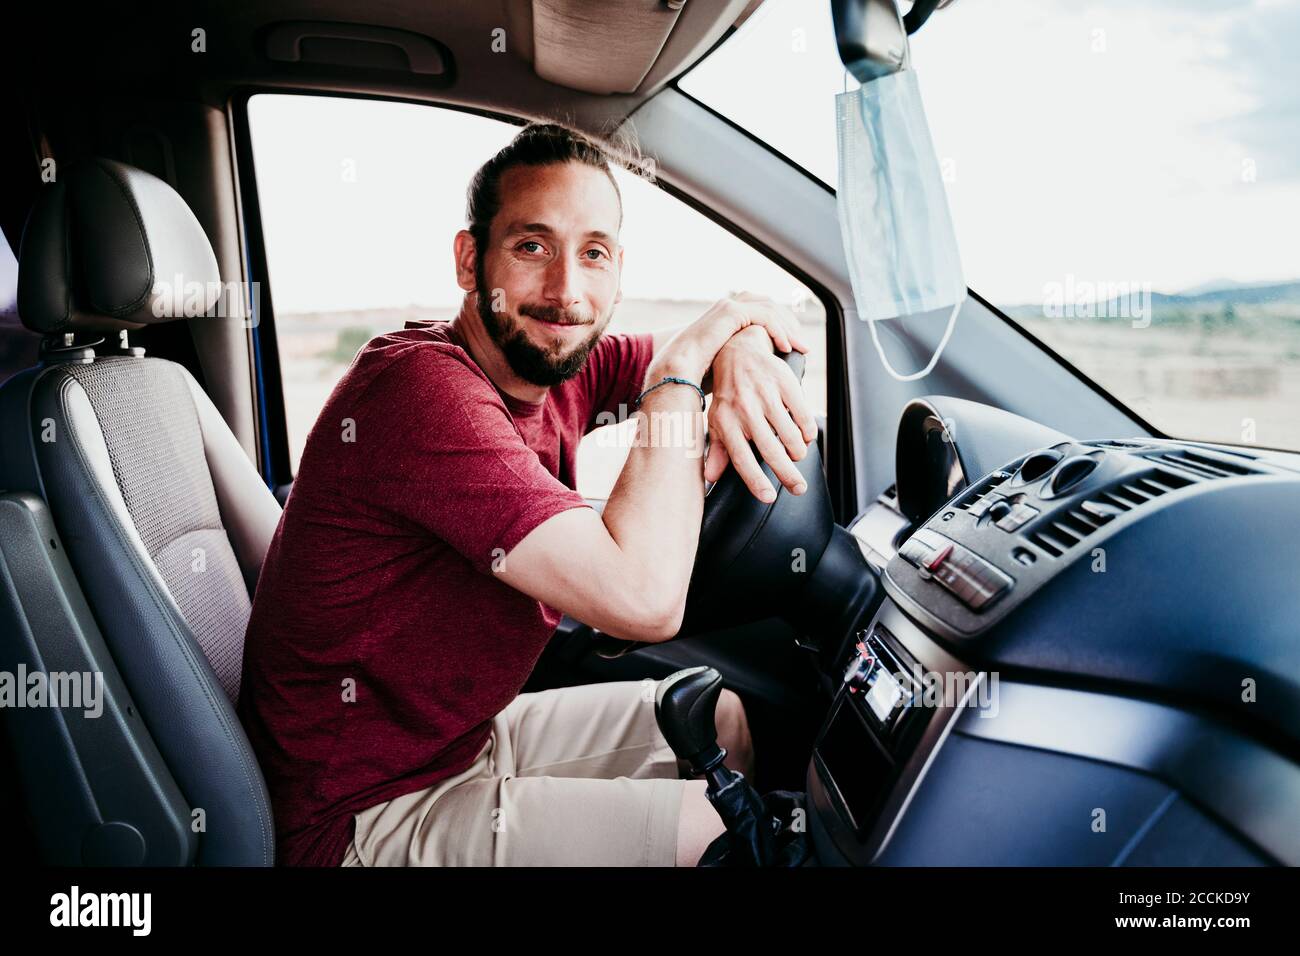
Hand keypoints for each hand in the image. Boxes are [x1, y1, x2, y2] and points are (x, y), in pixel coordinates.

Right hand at [646, 292, 809, 384]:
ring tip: (799, 346)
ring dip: (788, 326)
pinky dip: (778, 330)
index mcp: (726, 317)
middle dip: (789, 322)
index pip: (761, 311)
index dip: (780, 324)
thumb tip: (756, 376)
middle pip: (769, 305)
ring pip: (770, 309)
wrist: (678, 368)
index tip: (793, 343)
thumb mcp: (726, 362)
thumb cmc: (697, 373)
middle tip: (801, 342)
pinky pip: (764, 316)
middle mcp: (728, 307)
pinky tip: (786, 346)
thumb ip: (741, 359)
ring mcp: (729, 307)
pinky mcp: (731, 312)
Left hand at [706, 319, 818, 501]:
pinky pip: (803, 416)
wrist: (738, 352)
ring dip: (797, 452)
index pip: (740, 458)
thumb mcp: (716, 421)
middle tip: (799, 489)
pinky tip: (804, 436)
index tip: (768, 497)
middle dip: (788, 475)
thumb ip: (717, 451)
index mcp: (726, 423)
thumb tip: (710, 479)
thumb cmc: (727, 396)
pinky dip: (807, 431)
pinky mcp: (784, 383)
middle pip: (770, 451)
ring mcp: (766, 396)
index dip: (754, 480)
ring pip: (790, 436)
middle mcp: (745, 410)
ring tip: (796, 455)